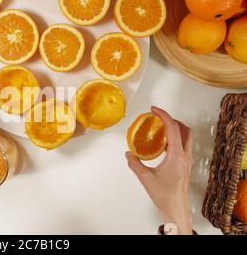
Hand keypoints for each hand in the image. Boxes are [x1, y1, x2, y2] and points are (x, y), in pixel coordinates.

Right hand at [126, 106, 193, 234]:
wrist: (176, 207)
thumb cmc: (164, 195)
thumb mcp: (145, 178)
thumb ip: (134, 163)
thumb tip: (129, 154)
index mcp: (177, 156)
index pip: (173, 128)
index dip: (163, 116)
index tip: (154, 110)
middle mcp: (185, 156)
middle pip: (185, 129)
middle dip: (172, 120)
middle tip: (159, 117)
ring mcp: (187, 160)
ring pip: (187, 137)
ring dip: (175, 128)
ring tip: (161, 128)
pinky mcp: (186, 165)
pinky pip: (183, 145)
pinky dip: (175, 139)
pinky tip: (162, 144)